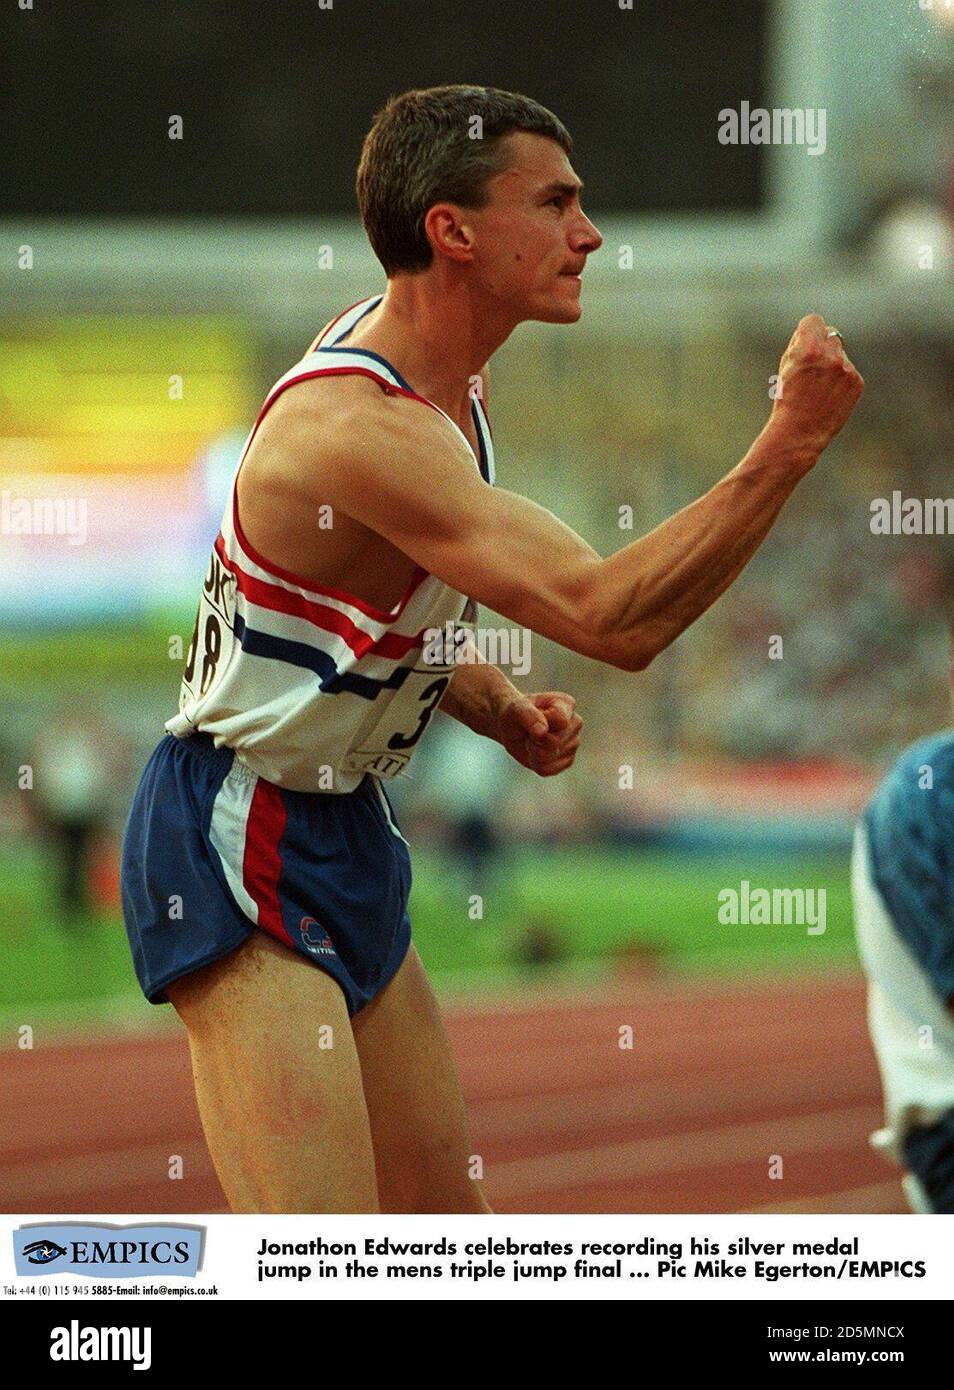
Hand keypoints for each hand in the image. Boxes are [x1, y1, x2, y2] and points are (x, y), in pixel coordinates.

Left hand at [495, 691, 582, 775]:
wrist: (513, 728)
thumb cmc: (516, 714)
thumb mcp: (517, 708)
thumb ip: (530, 716)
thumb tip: (543, 732)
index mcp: (566, 704)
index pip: (560, 721)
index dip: (540, 725)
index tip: (530, 719)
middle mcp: (575, 723)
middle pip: (555, 742)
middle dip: (535, 740)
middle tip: (529, 732)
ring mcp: (574, 742)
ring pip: (550, 757)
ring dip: (533, 752)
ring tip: (532, 740)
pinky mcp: (568, 761)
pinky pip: (548, 769)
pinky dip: (535, 763)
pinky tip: (535, 753)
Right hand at [768, 314, 863, 460]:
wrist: (800, 432)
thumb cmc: (787, 399)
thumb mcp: (785, 366)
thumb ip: (800, 343)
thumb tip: (813, 329)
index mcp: (809, 349)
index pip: (814, 320)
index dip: (807, 331)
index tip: (804, 342)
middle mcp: (831, 356)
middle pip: (830, 334)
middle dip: (822, 346)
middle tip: (812, 367)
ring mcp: (847, 369)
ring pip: (841, 353)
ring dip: (832, 363)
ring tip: (819, 387)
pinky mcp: (857, 382)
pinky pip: (849, 370)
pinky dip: (841, 379)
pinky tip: (829, 395)